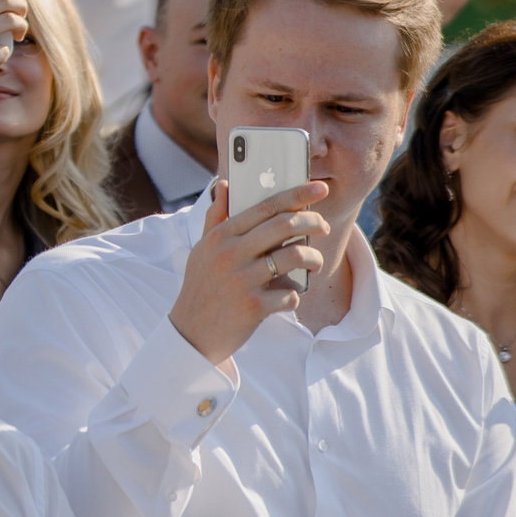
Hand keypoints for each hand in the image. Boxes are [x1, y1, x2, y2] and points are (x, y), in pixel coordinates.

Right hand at [166, 176, 329, 368]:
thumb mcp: (202, 249)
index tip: (319, 188)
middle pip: (285, 225)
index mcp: (220, 236)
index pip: (265, 207)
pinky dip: (294, 295)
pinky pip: (291, 294)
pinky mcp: (253, 306)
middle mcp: (230, 254)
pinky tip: (285, 298)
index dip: (297, 195)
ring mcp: (242, 280)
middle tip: (324, 227)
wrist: (191, 332)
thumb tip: (224, 184)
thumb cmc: (201, 287)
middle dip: (313, 222)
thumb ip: (215, 217)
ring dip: (314, 259)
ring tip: (313, 265)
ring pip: (295, 256)